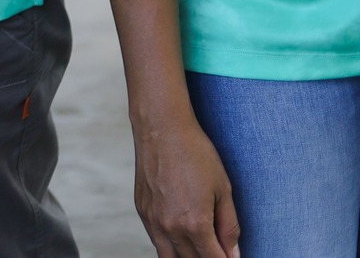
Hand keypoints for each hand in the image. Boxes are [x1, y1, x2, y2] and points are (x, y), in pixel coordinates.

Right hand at [133, 118, 239, 257]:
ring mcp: (152, 220)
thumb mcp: (223, 190)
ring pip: (169, 257)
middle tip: (218, 251)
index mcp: (194, 223)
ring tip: (200, 250)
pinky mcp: (142, 210)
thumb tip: (233, 253)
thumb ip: (229, 227)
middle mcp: (170, 227)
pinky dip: (170, 247)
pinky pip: (156, 240)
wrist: (161, 128)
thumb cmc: (195, 154)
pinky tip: (182, 240)